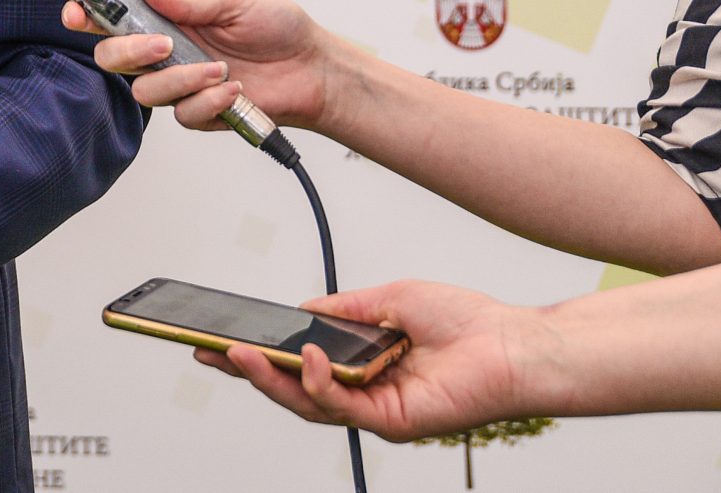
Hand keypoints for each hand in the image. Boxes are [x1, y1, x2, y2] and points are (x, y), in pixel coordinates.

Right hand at [62, 0, 335, 129]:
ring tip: (219, 68)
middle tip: (162, 43)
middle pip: (112, 59)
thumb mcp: (234, 1)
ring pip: (144, 91)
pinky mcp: (200, 114)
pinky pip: (182, 115)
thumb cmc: (278, 28)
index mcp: (167, 18)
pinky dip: (208, 101)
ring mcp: (180, 85)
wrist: (314, 69)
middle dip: (127, 51)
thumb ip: (186, 1)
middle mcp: (166, 52)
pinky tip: (234, 88)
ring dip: (180, 79)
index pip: (114, 17)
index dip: (88, 16)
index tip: (78, 13)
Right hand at [197, 280, 558, 442]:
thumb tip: (302, 309)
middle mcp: (365, 390)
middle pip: (292, 388)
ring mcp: (377, 410)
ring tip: (239, 356)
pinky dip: (318, 383)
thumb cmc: (467, 321)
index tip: (219, 335)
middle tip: (207, 351)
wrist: (513, 342)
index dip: (259, 352)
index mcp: (361, 361)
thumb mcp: (389, 297)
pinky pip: (343, 406)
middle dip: (246, 372)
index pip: (298, 361)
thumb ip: (343, 308)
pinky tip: (306, 357)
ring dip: (270, 381)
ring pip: (308, 404)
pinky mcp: (393, 422)